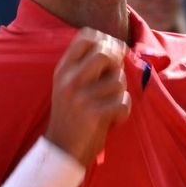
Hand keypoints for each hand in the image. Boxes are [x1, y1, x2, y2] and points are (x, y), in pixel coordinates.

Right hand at [46, 28, 130, 164]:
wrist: (62, 149)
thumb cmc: (73, 114)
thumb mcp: (70, 85)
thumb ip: (87, 65)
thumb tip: (118, 46)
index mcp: (63, 69)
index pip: (85, 37)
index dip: (105, 40)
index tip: (111, 54)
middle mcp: (69, 80)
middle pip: (105, 53)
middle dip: (117, 64)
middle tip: (114, 79)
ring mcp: (80, 97)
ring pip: (118, 80)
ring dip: (121, 93)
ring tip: (109, 104)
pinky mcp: (93, 115)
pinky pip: (124, 102)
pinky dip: (123, 111)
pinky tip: (113, 118)